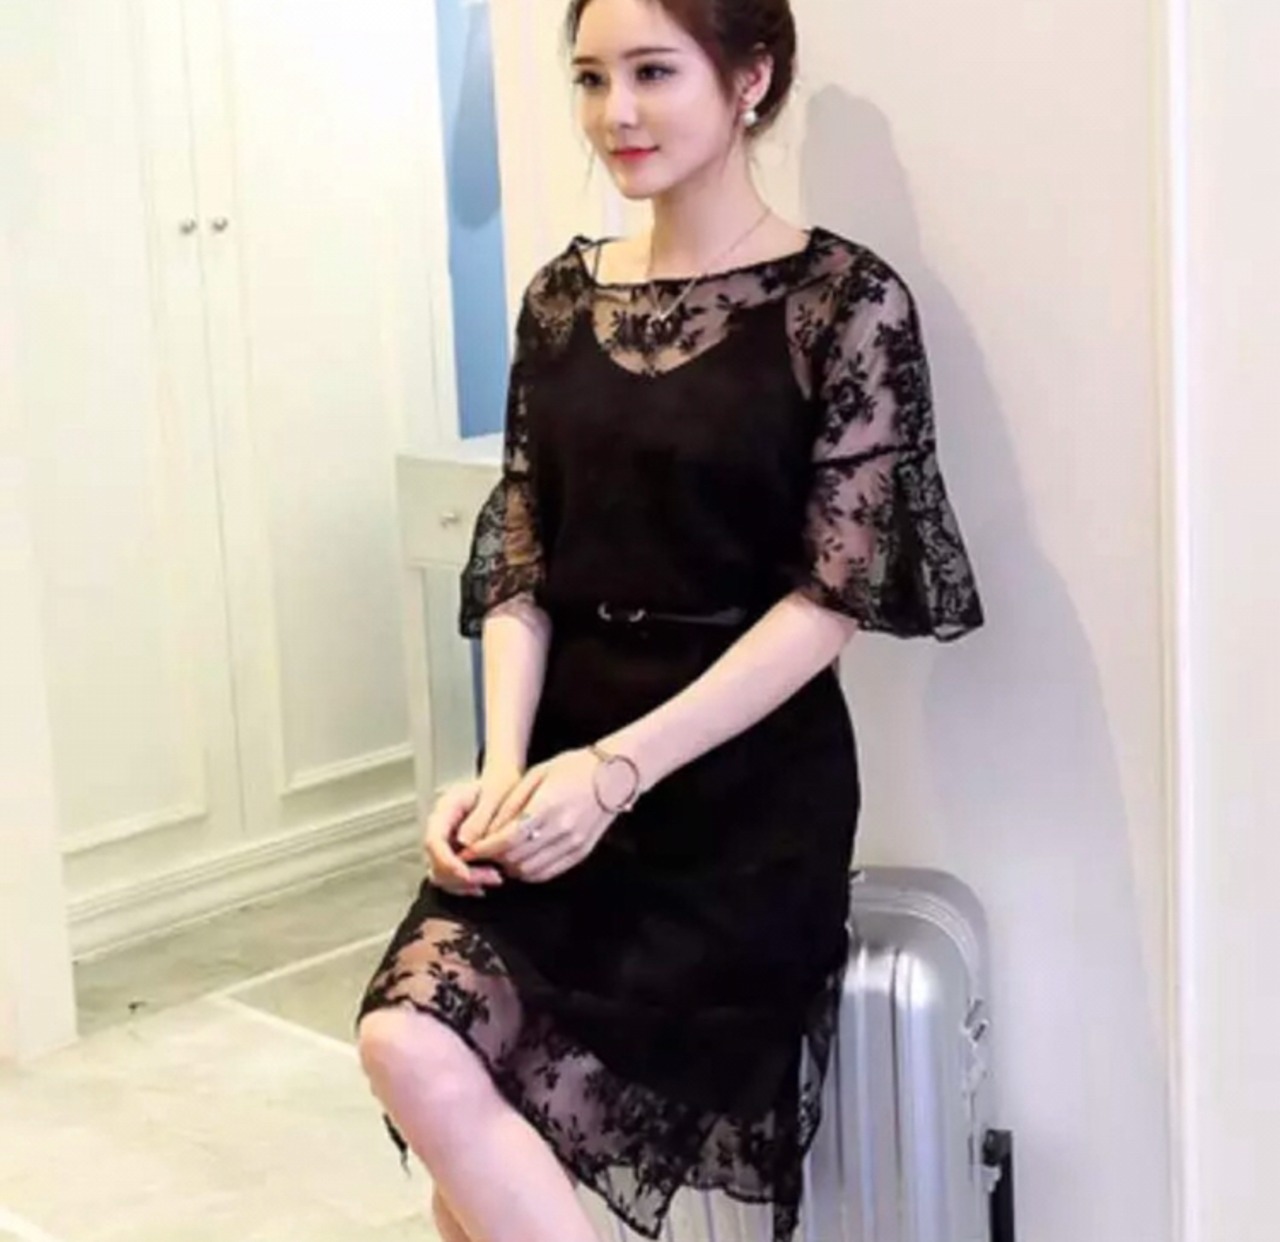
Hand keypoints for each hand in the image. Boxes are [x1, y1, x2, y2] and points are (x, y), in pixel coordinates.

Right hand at [421, 776, 508, 897]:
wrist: (502, 784)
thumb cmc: (499, 786)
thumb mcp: (494, 794)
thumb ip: (479, 817)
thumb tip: (464, 843)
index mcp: (446, 809)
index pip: (434, 841)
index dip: (448, 862)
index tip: (467, 874)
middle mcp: (441, 827)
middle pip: (435, 862)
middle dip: (462, 877)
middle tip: (494, 876)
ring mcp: (446, 842)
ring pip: (441, 874)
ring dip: (465, 884)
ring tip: (495, 878)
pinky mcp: (455, 854)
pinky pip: (452, 877)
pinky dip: (467, 885)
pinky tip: (485, 883)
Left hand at [459, 748, 622, 883]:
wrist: (614, 774)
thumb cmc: (573, 768)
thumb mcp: (535, 775)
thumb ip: (509, 805)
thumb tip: (482, 831)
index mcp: (547, 807)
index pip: (506, 839)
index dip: (483, 848)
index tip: (468, 849)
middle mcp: (562, 830)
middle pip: (515, 859)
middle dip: (492, 859)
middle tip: (482, 851)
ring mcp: (573, 844)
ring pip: (530, 871)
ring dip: (509, 867)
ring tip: (501, 855)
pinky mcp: (581, 853)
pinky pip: (548, 873)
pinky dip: (529, 872)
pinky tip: (521, 860)